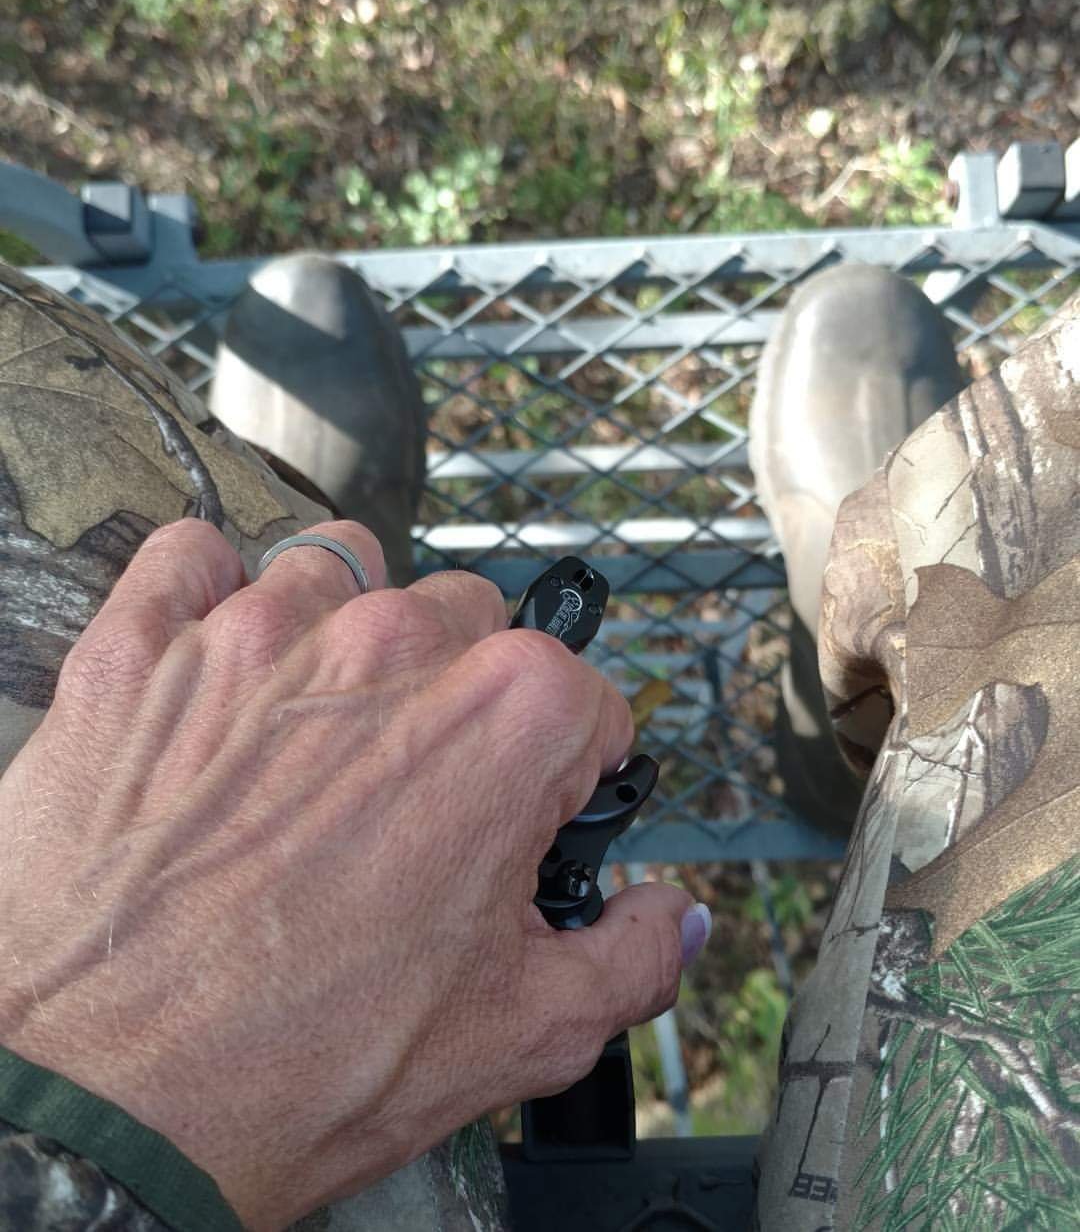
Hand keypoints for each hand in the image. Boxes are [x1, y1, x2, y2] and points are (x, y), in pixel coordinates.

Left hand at [0, 519, 698, 1228]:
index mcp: (507, 719)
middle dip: (463, 692)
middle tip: (418, 785)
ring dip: (348, 626)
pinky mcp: (144, 646)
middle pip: (469, 619)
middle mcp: (392, 646)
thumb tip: (671, 920)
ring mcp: (259, 633)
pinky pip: (193, 556)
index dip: (568, 765)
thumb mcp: (519, 1034)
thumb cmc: (301, 1066)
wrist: (98, 1107)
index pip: (583, 697)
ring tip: (320, 719)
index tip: (530, 809)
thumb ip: (628, 959)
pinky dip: (210, 590)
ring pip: (342, 568)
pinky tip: (217, 657)